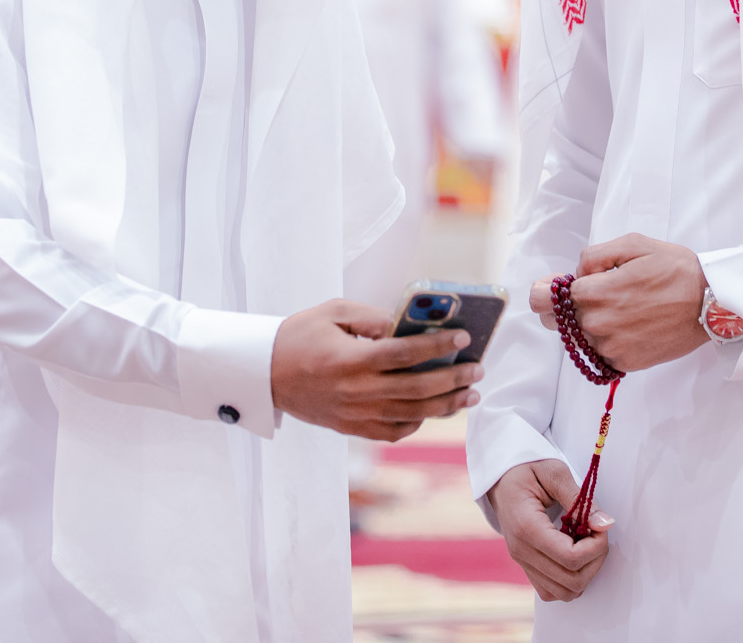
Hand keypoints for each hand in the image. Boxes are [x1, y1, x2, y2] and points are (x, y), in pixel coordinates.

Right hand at [270, 299, 480, 440]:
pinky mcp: (351, 429)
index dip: (437, 346)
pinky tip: (433, 409)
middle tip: (478, 369)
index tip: (463, 338)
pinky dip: (417, 422)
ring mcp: (354, 415)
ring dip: (446, 406)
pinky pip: (393, 431)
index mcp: (351, 360)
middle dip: (453, 379)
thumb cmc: (300, 335)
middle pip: (416, 389)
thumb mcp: (334, 312)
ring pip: (411, 415)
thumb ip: (373, 317)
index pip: (405, 354)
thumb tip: (410, 325)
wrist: (264, 374)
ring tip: (470, 395)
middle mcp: (356, 392)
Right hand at [485, 459, 610, 600]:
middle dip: (595, 560)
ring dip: (585, 573)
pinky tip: (574, 555)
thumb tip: (605, 524)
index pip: (570, 558)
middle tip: (597, 535)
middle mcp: (521, 551)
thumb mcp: (554, 472)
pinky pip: (551, 591)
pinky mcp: (525, 566)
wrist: (500, 477)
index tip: (600, 526)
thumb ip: (580, 499)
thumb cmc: (526, 469)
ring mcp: (521, 562)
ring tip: (586, 545)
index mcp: (527, 527)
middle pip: (571, 581)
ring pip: (563, 592)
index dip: (595, 547)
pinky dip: (570, 580)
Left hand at [527, 233, 708, 371]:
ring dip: (590, 324)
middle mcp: (596, 323)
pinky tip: (631, 325)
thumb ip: (593, 256)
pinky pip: (601, 352)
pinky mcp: (624, 363)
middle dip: (566, 307)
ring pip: (579, 337)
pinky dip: (609, 340)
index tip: (554, 287)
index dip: (546, 290)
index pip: (541, 299)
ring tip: (623, 309)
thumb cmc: (674, 268)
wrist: (711, 303)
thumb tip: (574, 275)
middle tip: (595, 295)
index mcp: (594, 291)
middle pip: (555, 321)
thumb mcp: (632, 244)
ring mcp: (610, 347)